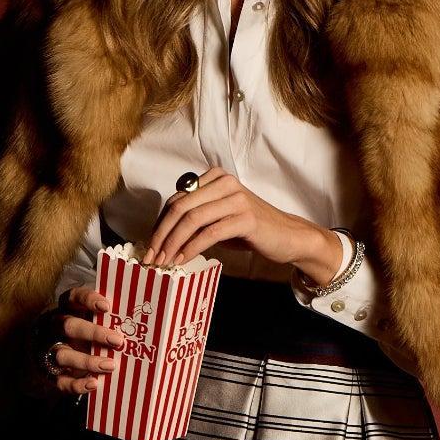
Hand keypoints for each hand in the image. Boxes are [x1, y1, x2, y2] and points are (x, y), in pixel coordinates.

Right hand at [35, 283, 126, 396]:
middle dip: (93, 333)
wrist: (54, 359)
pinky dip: (76, 384)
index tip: (107, 306)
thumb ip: (112, 322)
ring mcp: (51, 351)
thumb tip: (147, 326)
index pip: (73, 298)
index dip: (87, 300)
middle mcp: (56, 328)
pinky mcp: (50, 374)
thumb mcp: (94, 324)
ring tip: (110, 366)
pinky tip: (93, 384)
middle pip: (69, 326)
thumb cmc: (85, 336)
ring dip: (87, 361)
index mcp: (67, 310)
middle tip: (118, 340)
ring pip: (63, 355)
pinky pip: (60, 380)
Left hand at [140, 168, 341, 279]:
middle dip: (161, 235)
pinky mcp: (246, 218)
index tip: (151, 246)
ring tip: (164, 262)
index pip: (176, 199)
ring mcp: (236, 199)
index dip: (159, 223)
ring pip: (192, 219)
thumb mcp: (219, 218)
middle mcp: (224, 183)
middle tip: (151, 257)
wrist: (288, 237)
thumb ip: (195, 218)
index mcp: (215, 178)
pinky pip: (210, 233)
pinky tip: (183, 260)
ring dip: (173, 243)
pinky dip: (192, 248)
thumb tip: (162, 235)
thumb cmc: (251, 229)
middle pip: (180, 207)